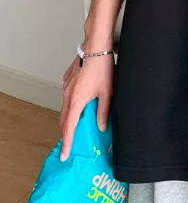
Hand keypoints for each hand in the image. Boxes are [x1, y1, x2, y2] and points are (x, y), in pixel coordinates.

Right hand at [59, 41, 113, 161]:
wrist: (95, 47)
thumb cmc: (103, 69)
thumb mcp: (107, 93)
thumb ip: (103, 112)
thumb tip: (101, 127)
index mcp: (76, 101)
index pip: (69, 127)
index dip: (67, 142)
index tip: (64, 155)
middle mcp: (68, 95)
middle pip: (64, 119)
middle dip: (66, 133)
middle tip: (70, 144)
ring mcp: (66, 87)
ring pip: (64, 108)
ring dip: (68, 119)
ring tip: (75, 127)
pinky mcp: (68, 80)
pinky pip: (67, 96)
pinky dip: (70, 105)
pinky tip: (78, 105)